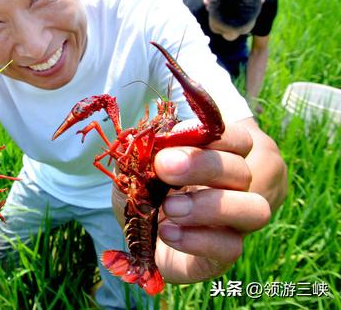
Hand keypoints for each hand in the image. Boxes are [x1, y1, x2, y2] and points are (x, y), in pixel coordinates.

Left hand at [111, 120, 271, 283]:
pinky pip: (231, 247)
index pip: (240, 140)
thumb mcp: (138, 169)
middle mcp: (235, 190)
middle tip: (164, 167)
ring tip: (169, 207)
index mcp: (219, 160)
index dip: (213, 137)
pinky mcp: (223, 255)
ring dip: (209, 205)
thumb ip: (149, 154)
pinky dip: (198, 239)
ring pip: (255, 210)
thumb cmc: (144, 195)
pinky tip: (167, 232)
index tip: (173, 138)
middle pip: (243, 171)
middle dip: (203, 165)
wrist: (137, 240)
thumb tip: (155, 142)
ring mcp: (235, 224)